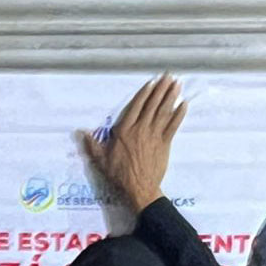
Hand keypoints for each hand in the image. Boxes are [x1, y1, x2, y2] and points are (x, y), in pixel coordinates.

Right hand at [83, 74, 187, 212]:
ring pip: (164, 112)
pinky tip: (184, 104)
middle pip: (152, 105)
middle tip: (169, 76)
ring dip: (171, 96)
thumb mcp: (101, 160)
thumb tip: (81, 132)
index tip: (151, 82)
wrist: (139, 188)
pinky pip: (173, 126)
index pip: (136, 107)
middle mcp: (140, 129)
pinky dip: (179, 114)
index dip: (144, 93)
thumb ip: (92, 145)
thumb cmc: (119, 174)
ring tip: (177, 84)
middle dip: (161, 89)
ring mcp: (154, 136)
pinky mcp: (164, 144)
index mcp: (125, 131)